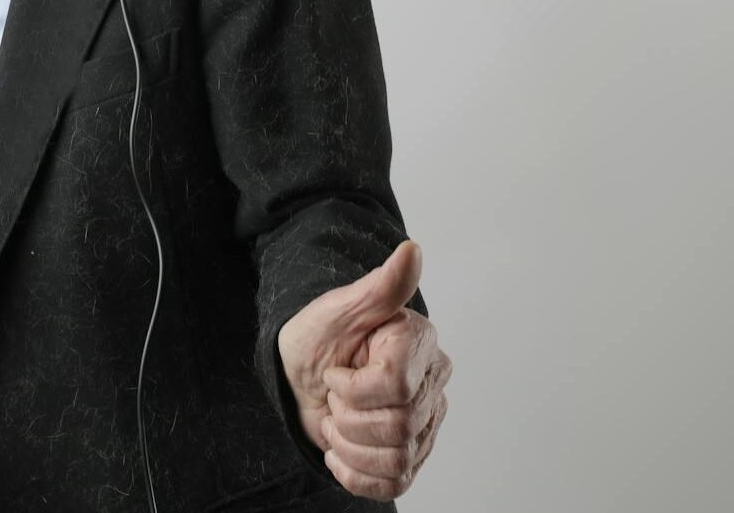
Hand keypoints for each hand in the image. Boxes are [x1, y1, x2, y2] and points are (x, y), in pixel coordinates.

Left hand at [276, 240, 451, 500]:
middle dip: (348, 417)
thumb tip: (412, 250)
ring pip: (398, 459)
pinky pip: (395, 483)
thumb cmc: (318, 336)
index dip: (353, 388)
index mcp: (419, 343)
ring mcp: (426, 422)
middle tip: (333, 398)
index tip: (335, 372)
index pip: (395, 386)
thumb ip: (381, 286)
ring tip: (336, 423)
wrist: (302, 372)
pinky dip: (357, 476)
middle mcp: (432, 383)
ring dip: (350, 447)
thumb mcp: (339, 308)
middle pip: (397, 426)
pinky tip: (341, 453)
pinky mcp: (412, 453)